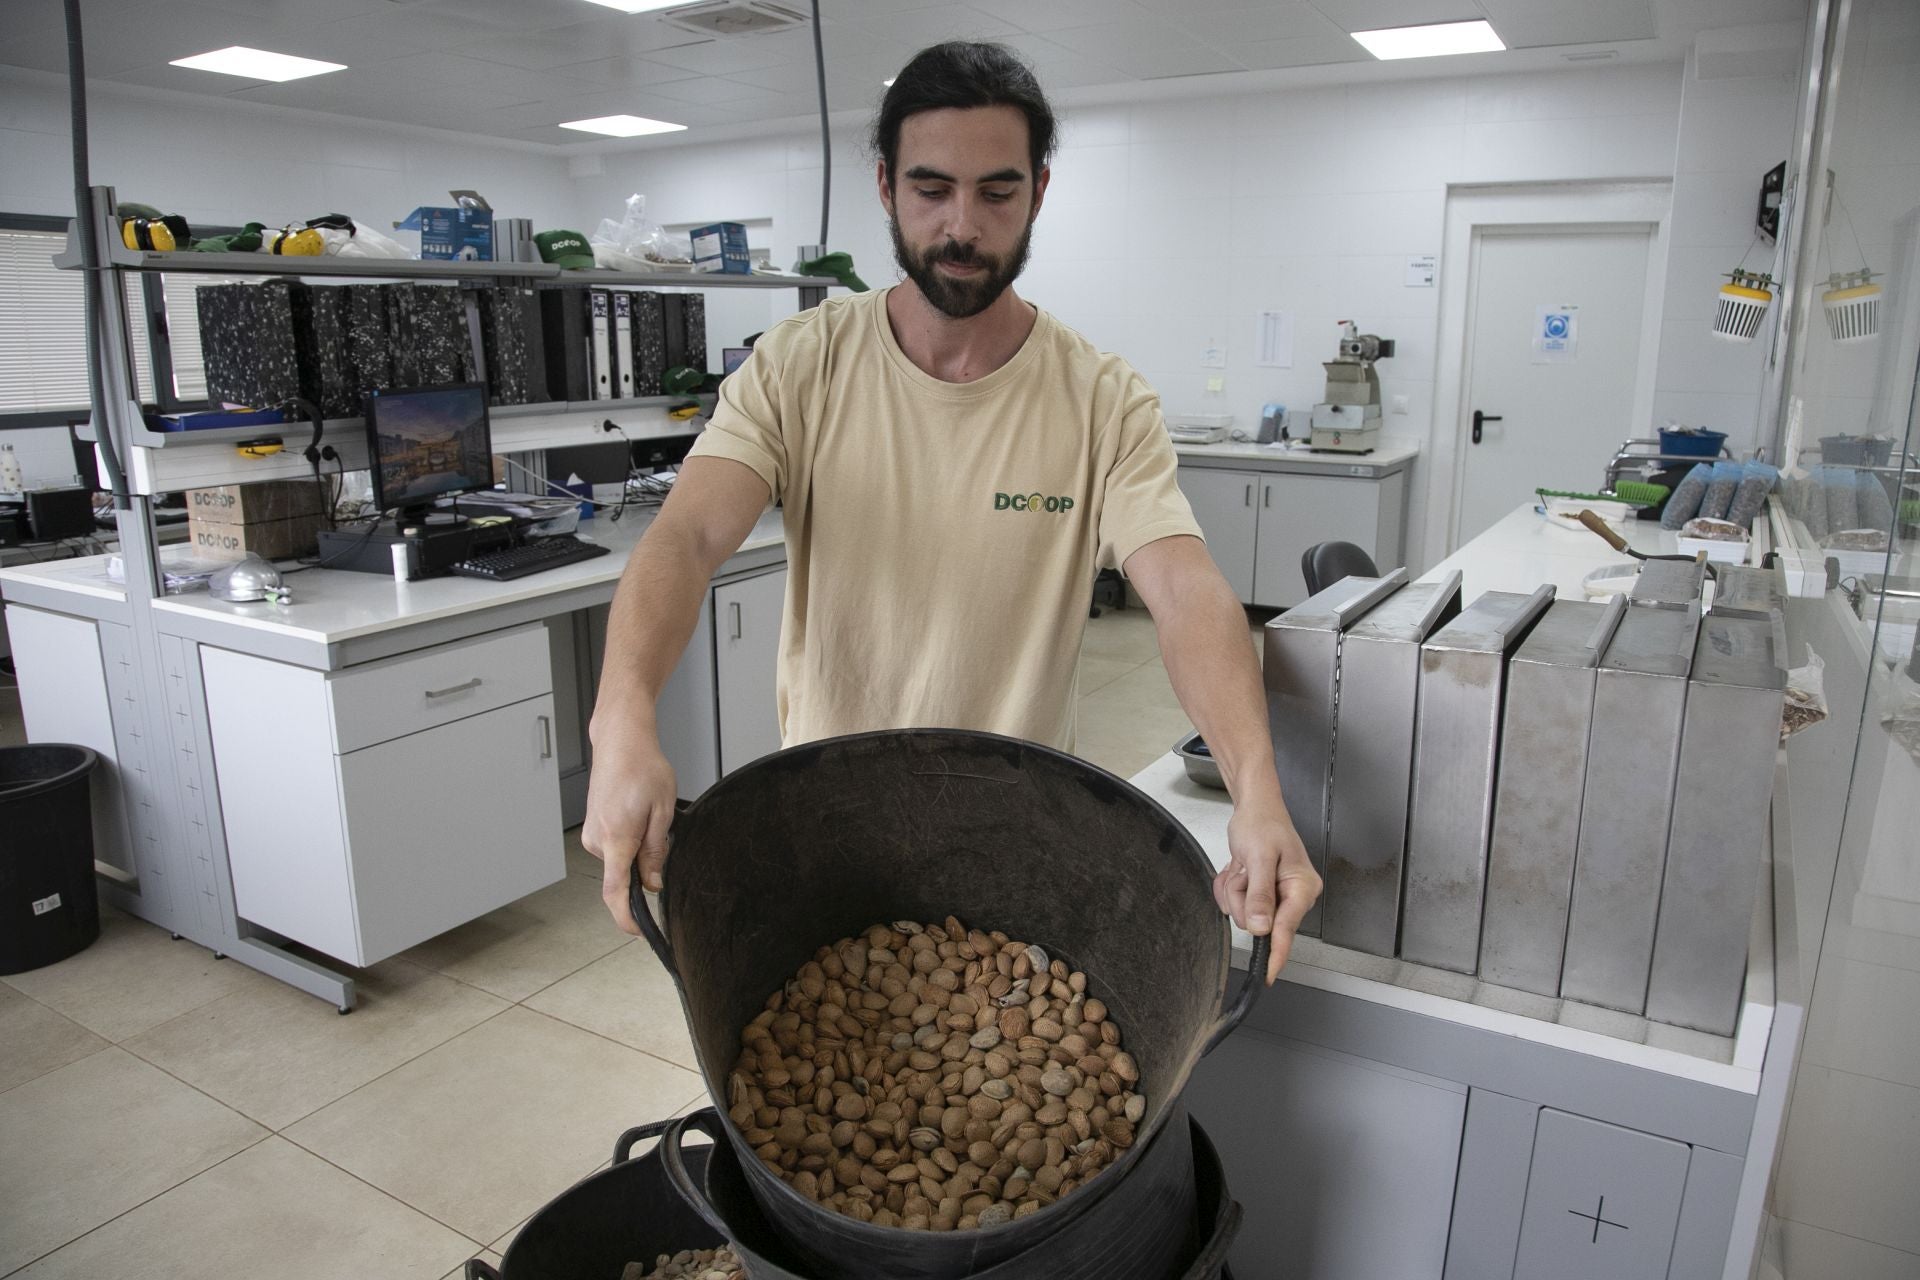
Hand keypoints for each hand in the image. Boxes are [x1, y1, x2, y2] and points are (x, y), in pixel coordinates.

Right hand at [580, 728, 676, 934]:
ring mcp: (592, 834)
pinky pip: (614, 848)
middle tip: (661, 835)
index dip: (626, 916)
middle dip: (645, 869)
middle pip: (623, 875)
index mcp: (616, 838)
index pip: (616, 891)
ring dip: (638, 850)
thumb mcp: (662, 812)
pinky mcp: (592, 828)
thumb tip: (653, 883)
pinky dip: (629, 842)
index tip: (638, 930)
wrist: (620, 742)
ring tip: (649, 815)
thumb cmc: (643, 768)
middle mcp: (597, 839)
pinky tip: (638, 815)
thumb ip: (656, 851)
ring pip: (620, 860)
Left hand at [1213, 800, 1320, 984]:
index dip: (1275, 954)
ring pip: (1243, 913)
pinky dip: (1230, 885)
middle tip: (1245, 869)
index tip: (1268, 976)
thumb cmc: (1263, 824)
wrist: (1254, 808)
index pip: (1287, 930)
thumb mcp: (1260, 857)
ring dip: (1234, 888)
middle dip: (1243, 896)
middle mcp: (1293, 896)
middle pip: (1258, 922)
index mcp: (1302, 888)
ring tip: (1243, 865)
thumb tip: (1262, 927)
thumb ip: (1261, 893)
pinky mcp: (1260, 895)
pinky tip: (1239, 868)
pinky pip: (1235, 902)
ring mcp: (1276, 897)